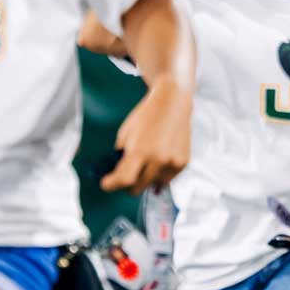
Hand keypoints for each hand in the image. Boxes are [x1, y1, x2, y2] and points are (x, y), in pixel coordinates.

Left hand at [101, 75, 190, 193]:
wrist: (172, 102)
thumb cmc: (146, 116)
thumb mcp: (126, 133)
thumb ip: (122, 155)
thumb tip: (117, 173)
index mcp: (141, 150)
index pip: (124, 179)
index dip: (111, 185)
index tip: (106, 184)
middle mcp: (158, 159)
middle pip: (137, 187)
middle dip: (127, 184)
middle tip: (125, 175)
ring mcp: (172, 163)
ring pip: (153, 185)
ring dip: (146, 179)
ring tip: (145, 162)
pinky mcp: (183, 163)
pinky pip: (167, 179)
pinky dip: (159, 174)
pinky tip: (158, 158)